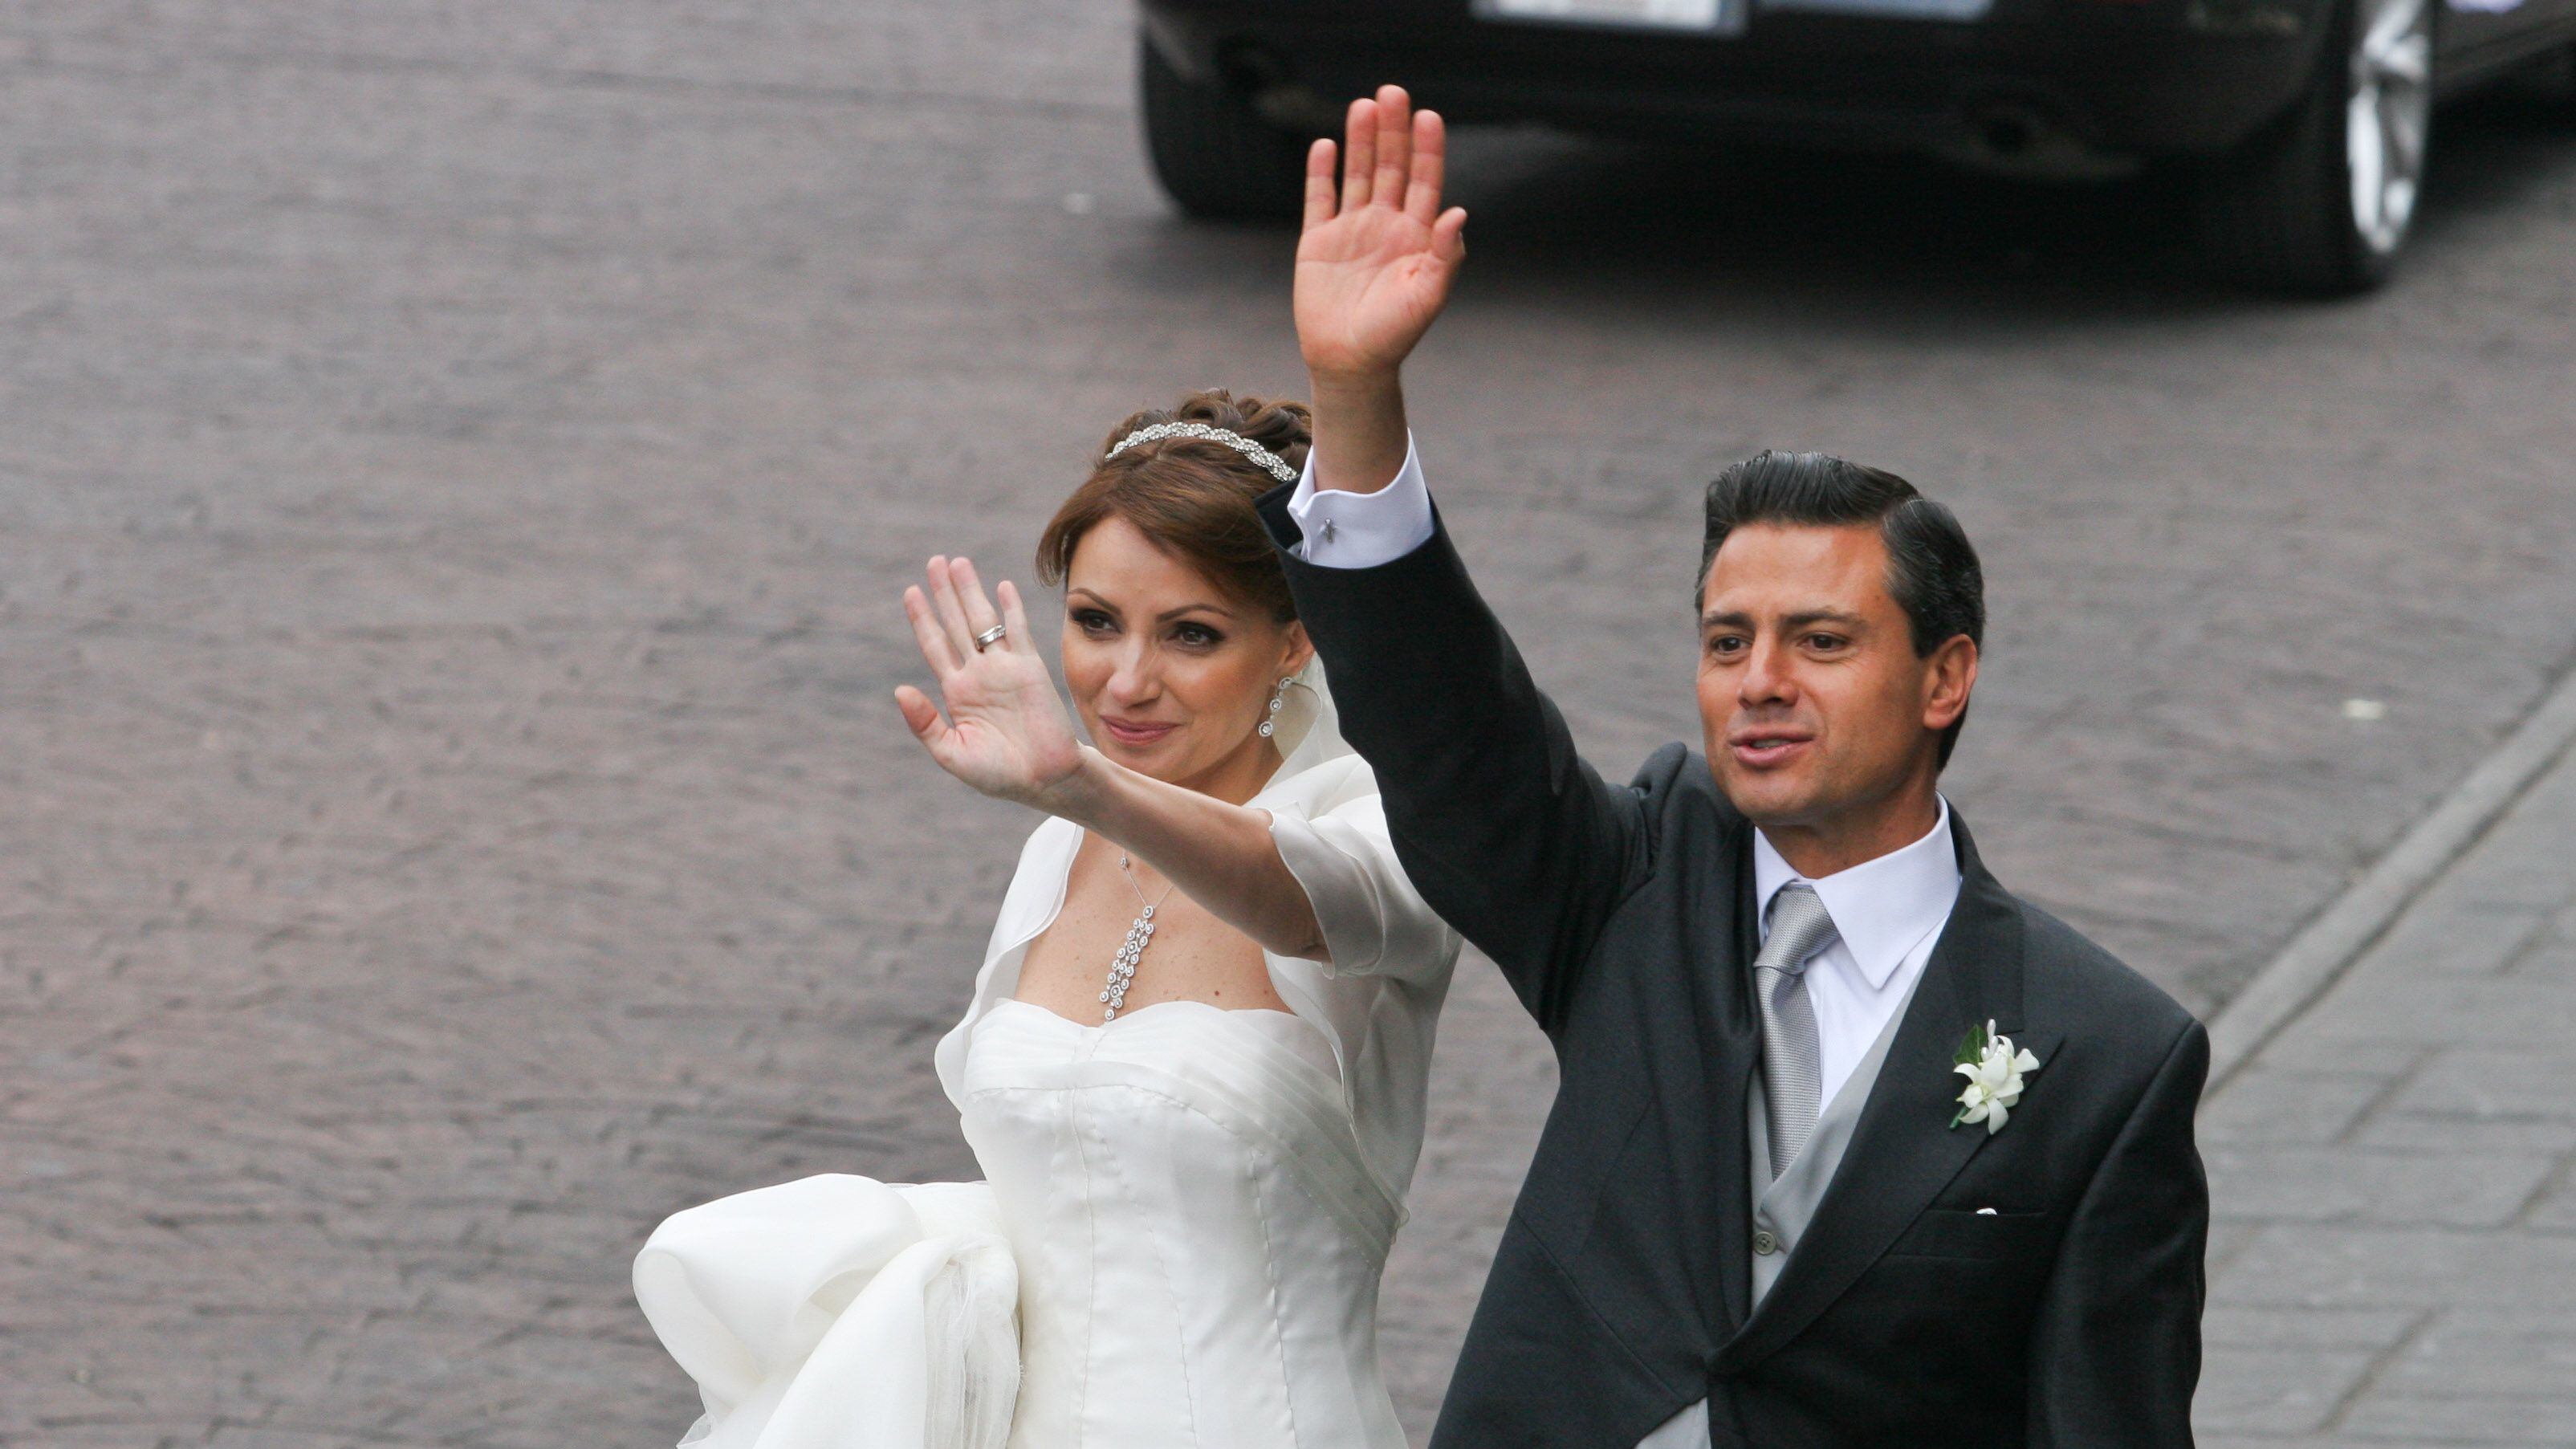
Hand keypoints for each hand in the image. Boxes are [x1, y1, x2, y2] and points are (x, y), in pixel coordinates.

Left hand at [895, 556, 1085, 806]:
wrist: (1044, 780)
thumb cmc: (997, 773)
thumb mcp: (952, 753)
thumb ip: (925, 723)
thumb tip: (899, 690)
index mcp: (957, 691)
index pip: (934, 645)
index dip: (922, 618)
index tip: (911, 592)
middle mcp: (978, 673)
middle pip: (956, 623)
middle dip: (944, 593)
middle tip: (934, 561)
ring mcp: (1004, 668)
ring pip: (984, 620)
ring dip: (971, 592)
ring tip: (958, 563)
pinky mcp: (1030, 669)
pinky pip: (1019, 632)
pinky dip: (1011, 609)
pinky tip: (1002, 586)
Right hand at [1295, 86, 1468, 384]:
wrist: (1349, 363)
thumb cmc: (1394, 335)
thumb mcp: (1426, 297)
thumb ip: (1445, 256)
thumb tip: (1458, 214)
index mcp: (1417, 236)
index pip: (1425, 181)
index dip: (1427, 149)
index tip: (1428, 116)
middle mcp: (1386, 225)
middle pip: (1391, 167)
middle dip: (1393, 131)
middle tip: (1392, 92)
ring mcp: (1352, 230)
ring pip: (1357, 174)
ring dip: (1360, 141)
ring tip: (1363, 106)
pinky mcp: (1318, 241)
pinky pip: (1320, 198)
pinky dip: (1322, 172)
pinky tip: (1326, 144)